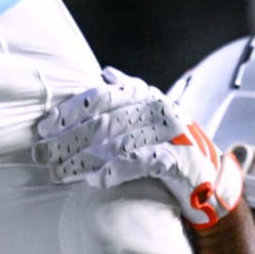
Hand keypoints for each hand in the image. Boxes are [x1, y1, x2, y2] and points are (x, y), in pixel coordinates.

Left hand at [33, 67, 242, 231]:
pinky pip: (142, 162)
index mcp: (145, 95)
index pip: (100, 97)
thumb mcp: (149, 115)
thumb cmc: (171, 145)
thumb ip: (127, 94)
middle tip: (43, 155)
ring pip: (117, 143)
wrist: (211, 177)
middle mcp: (158, 108)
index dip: (69, 111)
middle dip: (68, 140)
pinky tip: (96, 180)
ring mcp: (171, 133)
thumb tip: (106, 73)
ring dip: (84, 160)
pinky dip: (116, 170)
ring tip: (61, 173)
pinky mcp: (181, 159)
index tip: (43, 127)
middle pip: (103, 122)